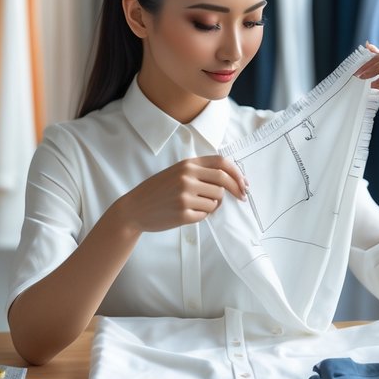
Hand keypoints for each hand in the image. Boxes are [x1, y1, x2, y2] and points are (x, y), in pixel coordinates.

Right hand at [113, 155, 247, 233]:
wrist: (135, 208)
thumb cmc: (157, 190)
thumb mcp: (176, 172)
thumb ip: (199, 171)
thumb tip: (230, 178)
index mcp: (187, 164)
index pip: (222, 163)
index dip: (237, 173)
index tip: (244, 183)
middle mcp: (186, 177)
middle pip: (223, 182)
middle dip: (236, 190)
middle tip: (241, 197)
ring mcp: (185, 196)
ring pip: (216, 201)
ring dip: (213, 205)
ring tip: (197, 205)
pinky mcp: (183, 214)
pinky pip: (205, 215)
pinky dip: (202, 215)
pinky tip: (187, 213)